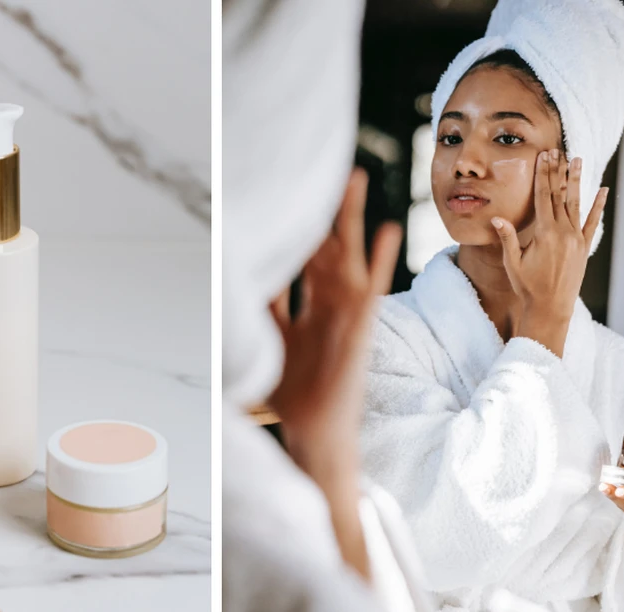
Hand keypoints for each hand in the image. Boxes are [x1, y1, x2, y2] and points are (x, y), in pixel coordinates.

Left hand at [267, 168, 401, 575]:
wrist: (314, 433)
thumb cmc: (294, 395)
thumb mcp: (266, 343)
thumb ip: (258, 309)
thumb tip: (235, 275)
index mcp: (305, 307)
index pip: (297, 256)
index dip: (291, 225)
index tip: (282, 189)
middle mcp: (327, 303)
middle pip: (324, 245)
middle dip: (322, 208)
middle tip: (321, 167)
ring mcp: (346, 312)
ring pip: (347, 254)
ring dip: (351, 217)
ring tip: (354, 177)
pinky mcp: (361, 327)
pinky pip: (372, 287)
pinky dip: (381, 259)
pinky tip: (387, 230)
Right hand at [490, 149, 607, 356]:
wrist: (551, 309)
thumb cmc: (528, 287)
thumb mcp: (513, 263)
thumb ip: (508, 239)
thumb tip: (497, 218)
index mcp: (545, 233)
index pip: (544, 196)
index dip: (543, 175)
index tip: (544, 157)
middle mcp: (564, 232)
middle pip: (559, 195)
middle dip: (558, 171)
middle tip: (557, 151)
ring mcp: (576, 239)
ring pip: (576, 204)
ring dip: (576, 181)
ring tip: (578, 160)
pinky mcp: (584, 248)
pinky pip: (592, 222)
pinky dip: (598, 206)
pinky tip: (603, 190)